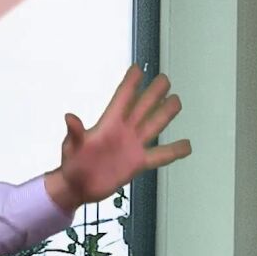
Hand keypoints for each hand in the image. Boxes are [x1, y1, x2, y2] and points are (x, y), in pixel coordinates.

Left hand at [45, 65, 192, 211]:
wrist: (77, 187)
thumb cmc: (71, 164)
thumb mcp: (71, 147)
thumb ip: (75, 133)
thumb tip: (69, 117)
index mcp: (107, 124)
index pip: (121, 99)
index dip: (130, 84)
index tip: (137, 68)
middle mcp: (123, 131)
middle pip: (143, 107)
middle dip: (154, 93)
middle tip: (165, 79)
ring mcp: (132, 146)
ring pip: (154, 125)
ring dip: (165, 113)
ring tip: (176, 100)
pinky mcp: (138, 163)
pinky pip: (160, 156)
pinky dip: (174, 151)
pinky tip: (186, 145)